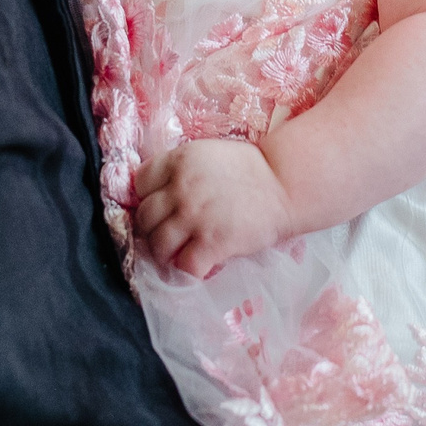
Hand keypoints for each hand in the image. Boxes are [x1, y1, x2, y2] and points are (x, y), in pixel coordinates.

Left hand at [131, 139, 293, 278]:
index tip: (160, 206)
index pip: (140, 182)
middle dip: (153, 229)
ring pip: (157, 245)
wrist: (285, 185)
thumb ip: (181, 170)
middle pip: (144, 217)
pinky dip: (187, 271)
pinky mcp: (212, 243)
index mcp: (179, 160)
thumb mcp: (207, 154)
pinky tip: (199, 265)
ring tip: (178, 253)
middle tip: (167, 234)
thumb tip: (159, 193)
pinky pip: (184, 267)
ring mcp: (194, 216)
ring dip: (165, 253)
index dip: (148, 196)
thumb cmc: (250, 170)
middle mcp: (181, 188)